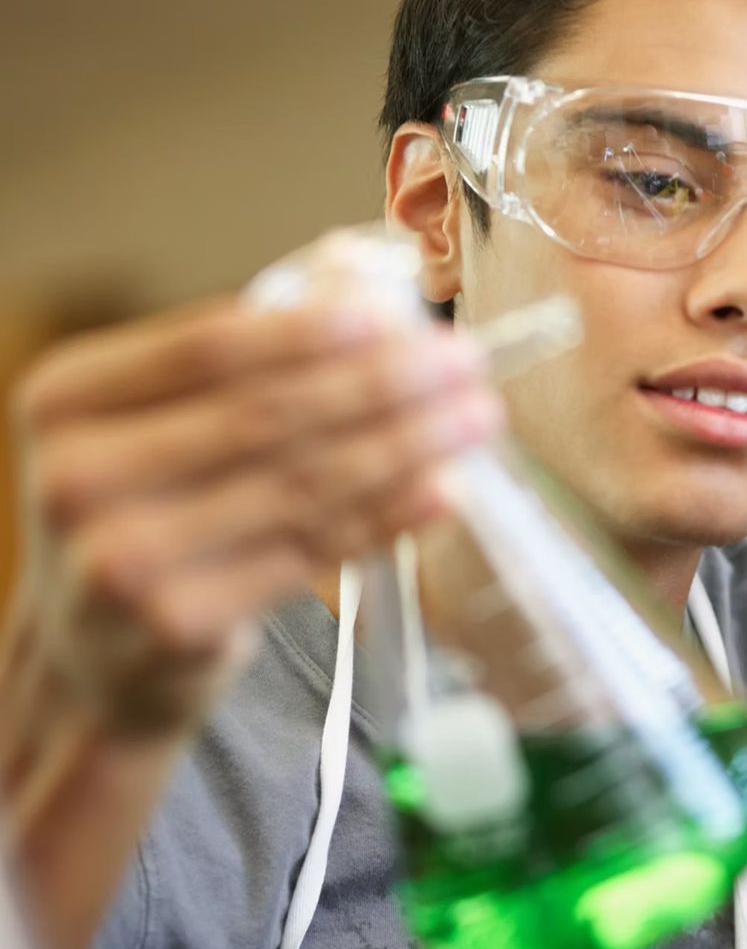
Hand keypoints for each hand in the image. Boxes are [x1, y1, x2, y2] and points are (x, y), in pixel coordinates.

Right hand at [6, 298, 501, 739]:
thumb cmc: (149, 514)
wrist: (98, 656)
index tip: (397, 314)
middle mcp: (79, 476)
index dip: (312, 330)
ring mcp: (124, 557)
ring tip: (476, 418)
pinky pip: (311, 552)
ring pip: (301, 485)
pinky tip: (445, 488)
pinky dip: (389, 515)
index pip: (208, 348)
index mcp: (67, 399)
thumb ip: (244, 367)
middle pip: (267, 415)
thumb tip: (371, 292)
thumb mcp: (153, 429)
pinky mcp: (178, 621)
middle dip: (384, 383)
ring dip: (407, 445)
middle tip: (467, 362)